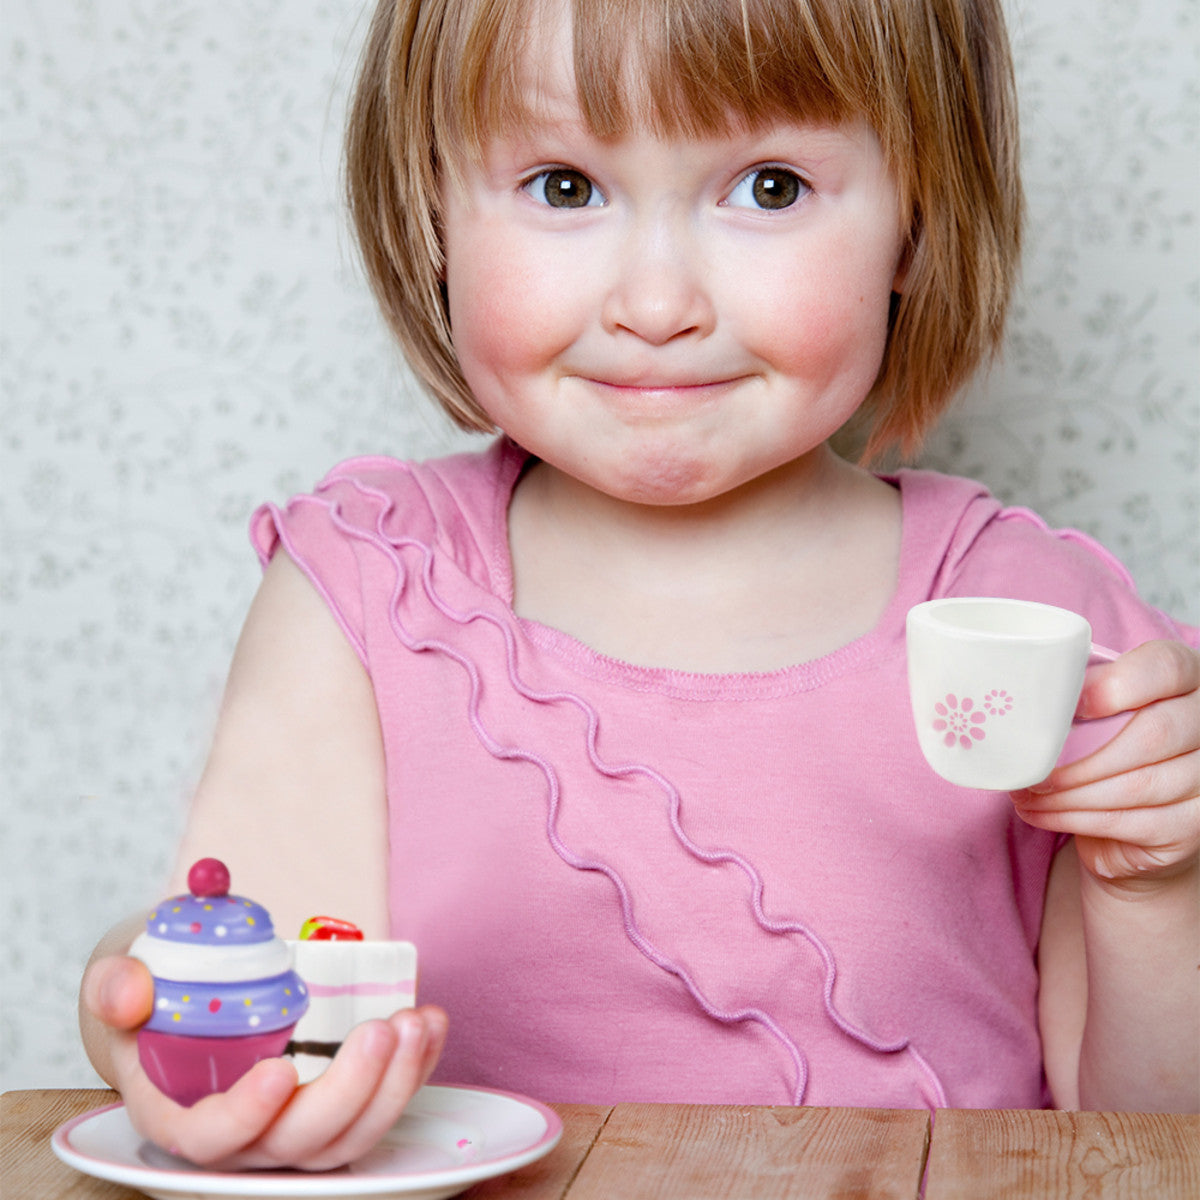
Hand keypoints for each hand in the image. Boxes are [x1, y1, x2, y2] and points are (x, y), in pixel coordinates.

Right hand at [81, 954, 447, 1169]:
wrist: (189, 998)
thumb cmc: (154, 996)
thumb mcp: (118, 979)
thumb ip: (115, 985)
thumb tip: (131, 993)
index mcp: (180, 1114)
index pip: (211, 1140)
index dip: (244, 1118)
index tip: (279, 1073)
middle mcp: (245, 1136)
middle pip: (300, 1142)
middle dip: (348, 1091)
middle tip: (381, 1029)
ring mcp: (296, 1126)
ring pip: (351, 1134)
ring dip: (395, 1083)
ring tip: (416, 1021)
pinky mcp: (339, 1105)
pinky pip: (382, 1104)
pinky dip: (416, 1068)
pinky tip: (432, 1021)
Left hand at [1012, 639, 1199, 887]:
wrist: (1134, 816)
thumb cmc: (1104, 742)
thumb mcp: (1094, 708)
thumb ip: (1076, 692)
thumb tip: (1019, 698)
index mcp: (1186, 676)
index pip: (1165, 666)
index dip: (1117, 685)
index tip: (1074, 705)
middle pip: (1154, 734)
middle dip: (1080, 758)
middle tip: (1032, 770)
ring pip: (1137, 785)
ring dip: (1068, 794)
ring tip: (1026, 793)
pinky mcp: (1194, 825)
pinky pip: (1130, 821)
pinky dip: (1074, 818)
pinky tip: (1041, 813)